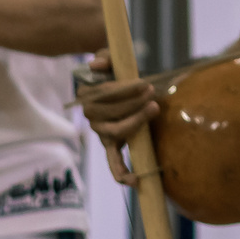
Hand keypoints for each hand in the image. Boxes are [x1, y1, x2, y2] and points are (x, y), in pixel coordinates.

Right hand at [75, 49, 158, 184]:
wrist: (121, 81)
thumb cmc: (117, 68)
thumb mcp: (111, 57)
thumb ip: (104, 57)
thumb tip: (96, 64)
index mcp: (85, 95)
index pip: (102, 95)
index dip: (122, 90)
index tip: (143, 83)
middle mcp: (89, 116)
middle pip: (108, 114)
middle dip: (132, 104)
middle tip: (152, 93)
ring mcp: (101, 133)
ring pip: (115, 131)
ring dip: (135, 122)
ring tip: (153, 108)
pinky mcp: (112, 144)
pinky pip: (113, 162)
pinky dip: (121, 173)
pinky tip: (134, 181)